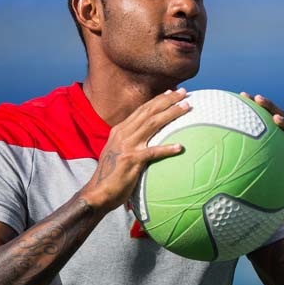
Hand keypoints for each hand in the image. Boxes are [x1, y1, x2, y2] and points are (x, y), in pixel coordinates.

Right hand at [80, 88, 189, 211]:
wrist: (97, 192)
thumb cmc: (111, 175)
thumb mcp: (118, 151)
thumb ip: (130, 141)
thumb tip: (146, 137)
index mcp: (120, 130)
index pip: (142, 110)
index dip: (158, 99)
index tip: (172, 92)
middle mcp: (123, 134)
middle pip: (149, 111)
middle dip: (167, 100)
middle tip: (184, 92)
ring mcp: (127, 146)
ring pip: (152, 124)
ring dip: (170, 114)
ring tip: (186, 108)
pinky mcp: (131, 161)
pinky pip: (153, 152)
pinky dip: (166, 149)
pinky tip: (179, 147)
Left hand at [240, 92, 283, 213]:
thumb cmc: (264, 189)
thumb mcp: (249, 174)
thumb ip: (236, 163)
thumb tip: (208, 156)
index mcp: (275, 141)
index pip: (266, 117)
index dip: (258, 105)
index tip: (243, 95)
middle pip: (281, 120)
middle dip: (270, 107)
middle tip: (258, 99)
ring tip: (276, 120)